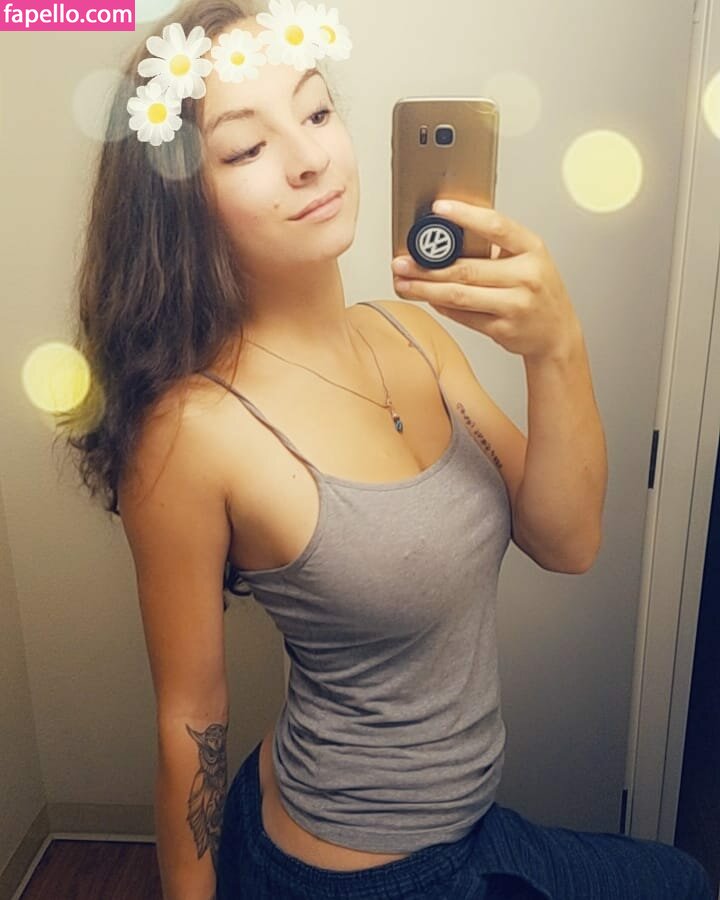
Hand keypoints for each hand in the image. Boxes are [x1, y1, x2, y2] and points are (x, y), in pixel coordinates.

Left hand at [391, 200, 582, 361]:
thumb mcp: (528, 259)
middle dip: (427, 266)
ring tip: (404, 283)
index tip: (439, 209)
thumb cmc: (538, 291)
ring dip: (425, 289)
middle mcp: (526, 276)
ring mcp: (515, 304)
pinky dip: (441, 307)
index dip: (465, 216)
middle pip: (466, 268)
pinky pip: (463, 316)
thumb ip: (496, 247)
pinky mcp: (503, 329)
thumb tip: (448, 234)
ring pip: (459, 295)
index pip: (496, 225)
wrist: (556, 333)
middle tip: (401, 262)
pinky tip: (427, 299)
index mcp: (532, 249)